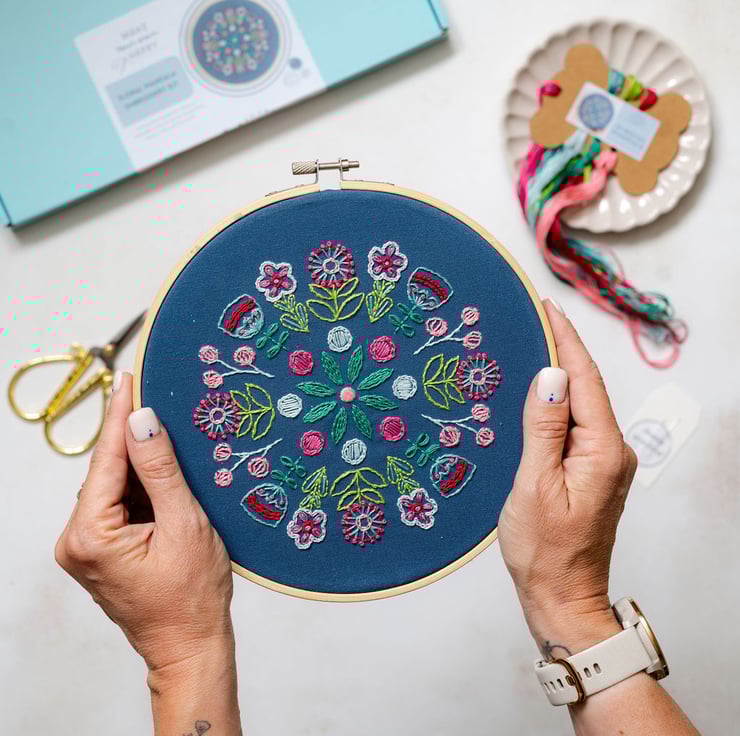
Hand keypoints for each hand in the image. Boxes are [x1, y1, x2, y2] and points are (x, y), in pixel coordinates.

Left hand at [55, 372, 233, 675]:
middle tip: (159, 396)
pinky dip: (142, 486)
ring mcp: (85, 546)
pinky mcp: (99, 549)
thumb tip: (142, 420)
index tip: (129, 376)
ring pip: (114, 485)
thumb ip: (161, 470)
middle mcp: (76, 540)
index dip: (120, 414)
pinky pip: (119, 503)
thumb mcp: (184, 524)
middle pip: (107, 470)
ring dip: (142, 463)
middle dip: (134, 437)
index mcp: (90, 535)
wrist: (190, 644)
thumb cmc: (192, 596)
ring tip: (172, 435)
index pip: (107, 459)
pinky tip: (166, 472)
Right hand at [498, 300, 637, 655]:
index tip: (546, 307)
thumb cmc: (545, 550)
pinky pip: (574, 424)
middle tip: (532, 316)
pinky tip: (535, 392)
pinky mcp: (590, 470)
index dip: (565, 340)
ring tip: (529, 344)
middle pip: (586, 387)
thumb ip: (544, 428)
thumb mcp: (535, 485)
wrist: (561, 596)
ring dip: (558, 374)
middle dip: (561, 348)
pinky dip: (555, 402)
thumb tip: (550, 376)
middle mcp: (611, 451)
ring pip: (580, 404)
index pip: (585, 380)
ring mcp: (603, 461)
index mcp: (602, 451)